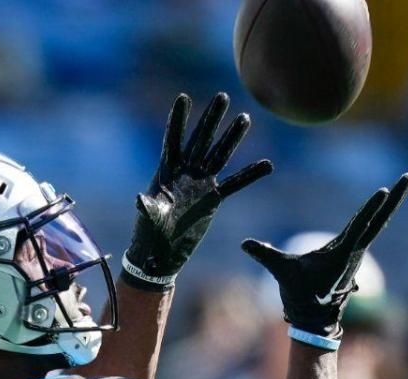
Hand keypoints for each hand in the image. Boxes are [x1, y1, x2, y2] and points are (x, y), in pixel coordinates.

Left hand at [123, 92, 272, 289]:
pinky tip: (267, 165)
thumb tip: (141, 200)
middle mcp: (185, 172)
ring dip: (232, 137)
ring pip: (219, 155)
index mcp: (167, 171)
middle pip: (201, 140)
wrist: (161, 253)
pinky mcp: (213, 199)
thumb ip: (148, 207)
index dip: (179, 119)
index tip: (184, 97)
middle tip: (223, 96)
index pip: (174, 139)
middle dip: (211, 119)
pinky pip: (235, 184)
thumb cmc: (149, 235)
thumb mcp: (149, 219)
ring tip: (245, 117)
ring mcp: (200, 184)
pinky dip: (250, 175)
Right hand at [244, 174, 407, 340]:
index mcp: (343, 253)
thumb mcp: (283, 273)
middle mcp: (355, 251)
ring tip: (403, 183)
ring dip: (391, 203)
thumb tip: (244, 244)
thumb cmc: (300, 296)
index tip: (385, 189)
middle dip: (395, 198)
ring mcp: (356, 252)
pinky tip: (384, 206)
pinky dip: (377, 215)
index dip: (372, 207)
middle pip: (379, 219)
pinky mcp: (352, 254)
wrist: (314, 321)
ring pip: (378, 222)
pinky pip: (369, 229)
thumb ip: (266, 254)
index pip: (360, 224)